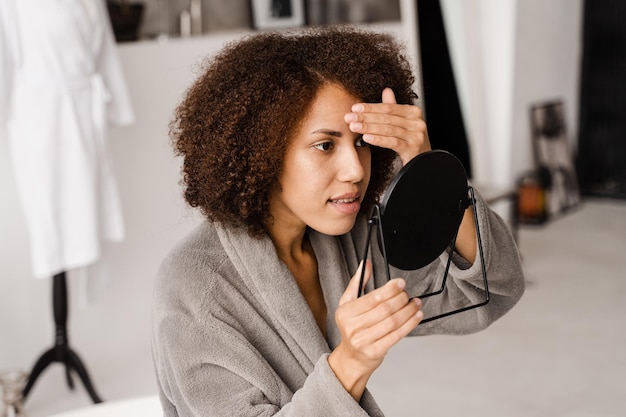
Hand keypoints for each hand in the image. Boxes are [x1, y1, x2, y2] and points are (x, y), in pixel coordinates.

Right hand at [328, 261, 422, 400]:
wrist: (352, 358)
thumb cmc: (352, 328)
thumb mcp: (348, 303)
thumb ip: (357, 283)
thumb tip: (366, 264)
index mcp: (346, 312)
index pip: (372, 298)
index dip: (389, 289)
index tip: (400, 283)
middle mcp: (353, 327)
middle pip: (384, 310)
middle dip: (401, 299)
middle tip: (408, 294)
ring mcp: (363, 341)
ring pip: (393, 322)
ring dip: (408, 311)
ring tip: (415, 303)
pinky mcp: (375, 351)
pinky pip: (397, 335)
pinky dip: (410, 324)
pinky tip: (416, 316)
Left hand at [345, 88, 430, 165]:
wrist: (423, 160)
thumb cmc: (410, 140)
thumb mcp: (403, 122)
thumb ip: (394, 107)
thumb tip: (386, 90)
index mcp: (413, 112)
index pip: (388, 108)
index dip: (370, 107)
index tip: (355, 108)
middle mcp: (416, 122)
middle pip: (386, 118)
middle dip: (366, 117)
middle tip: (350, 118)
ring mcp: (415, 135)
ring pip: (388, 129)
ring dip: (368, 128)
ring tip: (354, 127)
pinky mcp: (412, 148)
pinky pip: (392, 142)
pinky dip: (378, 139)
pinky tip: (367, 138)